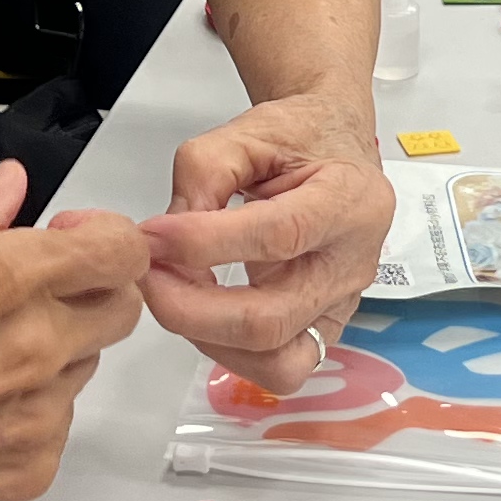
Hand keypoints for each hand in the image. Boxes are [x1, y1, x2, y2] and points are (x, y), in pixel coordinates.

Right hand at [0, 167, 149, 500]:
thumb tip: (10, 184)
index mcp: (4, 279)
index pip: (122, 250)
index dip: (101, 239)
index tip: (63, 241)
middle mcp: (38, 344)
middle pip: (121, 307)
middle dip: (90, 292)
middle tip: (35, 295)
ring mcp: (41, 410)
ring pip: (87, 363)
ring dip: (57, 350)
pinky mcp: (35, 461)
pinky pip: (59, 419)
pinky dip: (31, 408)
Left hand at [142, 89, 396, 393]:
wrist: (333, 146)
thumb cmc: (298, 138)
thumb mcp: (245, 133)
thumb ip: (202, 175)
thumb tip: (164, 238)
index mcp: (349, 199)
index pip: (278, 235)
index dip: (204, 244)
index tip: (152, 237)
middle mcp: (354, 262)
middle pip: (272, 319)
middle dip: (191, 309)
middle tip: (146, 276)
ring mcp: (343, 305)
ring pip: (278, 361)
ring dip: (208, 338)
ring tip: (174, 293)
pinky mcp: (325, 329)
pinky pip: (278, 367)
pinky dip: (230, 350)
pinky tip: (202, 311)